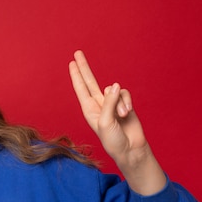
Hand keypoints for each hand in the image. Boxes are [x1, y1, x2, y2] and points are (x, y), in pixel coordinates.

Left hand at [69, 50, 165, 194]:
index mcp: (89, 110)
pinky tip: (127, 113)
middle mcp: (98, 105)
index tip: (71, 62)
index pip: (80, 88)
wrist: (130, 148)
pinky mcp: (124, 104)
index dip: (76, 75)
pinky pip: (124, 93)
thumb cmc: (113, 140)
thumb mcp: (106, 122)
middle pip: (90, 81)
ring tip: (121, 116)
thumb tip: (114, 85)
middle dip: (84, 67)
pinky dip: (127, 102)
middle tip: (77, 52)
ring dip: (119, 102)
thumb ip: (109, 102)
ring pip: (114, 90)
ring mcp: (112, 103)